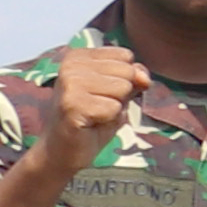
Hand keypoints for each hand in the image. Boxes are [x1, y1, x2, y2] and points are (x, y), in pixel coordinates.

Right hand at [40, 42, 146, 178]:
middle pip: (127, 71)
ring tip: (94, 114)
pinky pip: (114, 108)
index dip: (125, 78)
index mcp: (79, 56)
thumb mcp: (118, 92)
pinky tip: (90, 123)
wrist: (62, 150)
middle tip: (98, 107)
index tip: (103, 92)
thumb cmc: (92, 118)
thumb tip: (144, 78)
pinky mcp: (72, 104)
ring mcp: (69, 83)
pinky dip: (108, 119)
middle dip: (121, 94)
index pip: (126, 56)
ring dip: (115, 107)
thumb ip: (134, 77)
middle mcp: (71, 64)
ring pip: (122, 88)